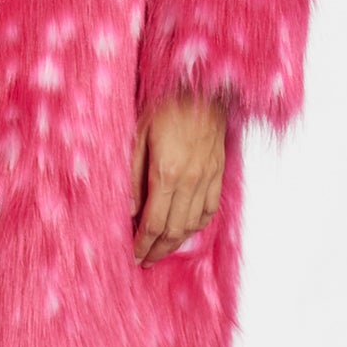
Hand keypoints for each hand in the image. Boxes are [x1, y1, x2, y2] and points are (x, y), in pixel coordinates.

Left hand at [130, 92, 227, 265]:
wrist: (200, 86)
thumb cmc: (165, 104)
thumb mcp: (137, 135)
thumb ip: (132, 176)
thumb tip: (128, 210)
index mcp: (167, 172)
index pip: (154, 222)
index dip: (143, 244)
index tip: (134, 256)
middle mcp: (191, 180)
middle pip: (174, 230)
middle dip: (158, 250)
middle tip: (145, 261)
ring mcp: (208, 177)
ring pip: (194, 224)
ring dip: (177, 241)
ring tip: (162, 248)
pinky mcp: (218, 171)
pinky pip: (210, 208)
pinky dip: (197, 224)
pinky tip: (186, 228)